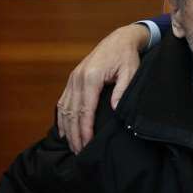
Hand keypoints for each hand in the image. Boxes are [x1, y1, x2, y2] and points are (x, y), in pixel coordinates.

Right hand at [57, 24, 148, 152]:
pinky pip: (63, 101)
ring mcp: (72, 79)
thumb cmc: (127, 57)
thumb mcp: (130, 72)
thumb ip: (122, 91)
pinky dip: (62, 117)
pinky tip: (64, 131)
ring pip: (64, 109)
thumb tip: (115, 110)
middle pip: (72, 112)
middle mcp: (77, 79)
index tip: (87, 145)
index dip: (85, 129)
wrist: (119, 40)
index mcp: (90, 78)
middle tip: (79, 152)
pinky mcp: (72, 79)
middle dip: (75, 134)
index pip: (85, 110)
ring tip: (72, 146)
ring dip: (67, 129)